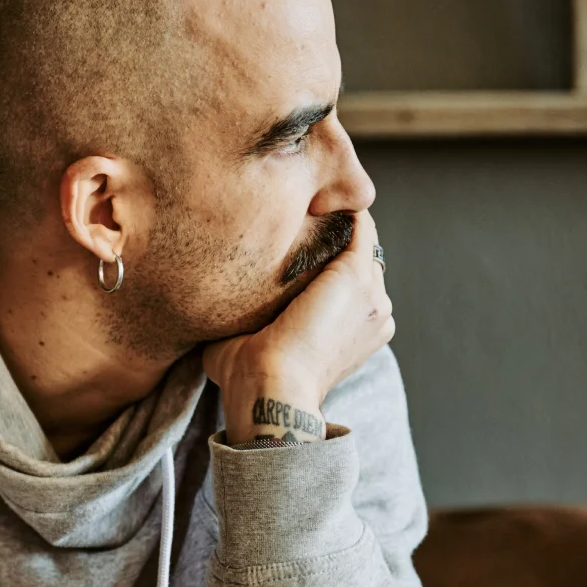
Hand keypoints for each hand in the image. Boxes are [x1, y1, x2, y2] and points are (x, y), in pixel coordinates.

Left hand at [203, 211, 393, 444]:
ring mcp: (373, 293)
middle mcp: (376, 311)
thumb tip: (211, 297)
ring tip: (296, 197)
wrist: (270, 389)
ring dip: (331, 218)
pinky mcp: (357, 275)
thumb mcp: (255, 337)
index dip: (322, 257)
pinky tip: (305, 196)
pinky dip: (336, 208)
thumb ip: (252, 312)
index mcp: (358, 330)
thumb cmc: (252, 378)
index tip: (286, 236)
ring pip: (358, 238)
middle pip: (357, 256)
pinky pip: (358, 225)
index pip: (347, 279)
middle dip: (327, 234)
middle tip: (288, 209)